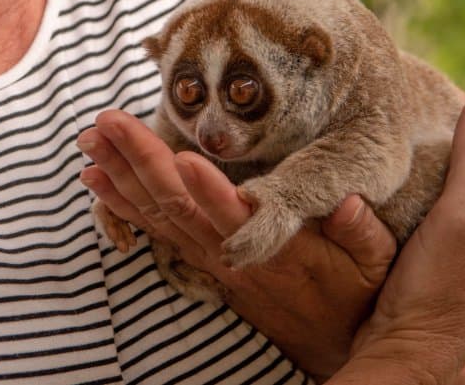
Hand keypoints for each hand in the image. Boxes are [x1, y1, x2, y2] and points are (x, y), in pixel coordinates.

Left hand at [77, 110, 395, 379]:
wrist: (329, 341)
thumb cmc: (354, 293)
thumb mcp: (375, 263)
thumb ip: (361, 232)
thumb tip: (348, 202)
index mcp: (278, 248)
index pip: (237, 218)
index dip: (209, 190)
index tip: (183, 156)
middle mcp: (234, 254)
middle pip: (180, 208)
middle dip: (142, 162)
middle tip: (106, 123)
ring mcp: (213, 259)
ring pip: (159, 216)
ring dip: (121, 178)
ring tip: (89, 143)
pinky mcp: (203, 260)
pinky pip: (157, 230)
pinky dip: (123, 205)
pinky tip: (98, 183)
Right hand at [328, 87, 464, 384]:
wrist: (409, 343)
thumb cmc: (440, 282)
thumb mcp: (464, 215)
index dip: (454, 111)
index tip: (414, 89)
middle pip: (459, 155)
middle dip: (430, 132)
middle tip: (390, 109)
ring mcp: (456, 230)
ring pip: (438, 177)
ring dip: (415, 157)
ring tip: (382, 134)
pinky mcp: (430, 243)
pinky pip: (420, 199)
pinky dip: (405, 181)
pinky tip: (382, 174)